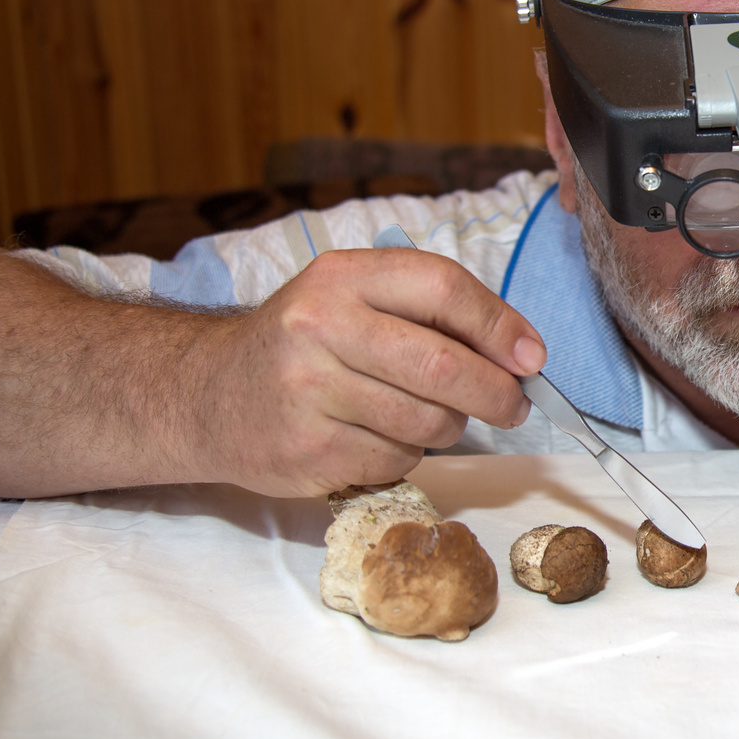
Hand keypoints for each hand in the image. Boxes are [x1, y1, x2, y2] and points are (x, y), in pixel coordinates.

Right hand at [191, 247, 545, 498]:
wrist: (208, 394)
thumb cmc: (303, 344)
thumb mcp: (353, 298)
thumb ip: (430, 311)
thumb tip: (521, 353)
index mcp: (342, 278)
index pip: (442, 289)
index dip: (499, 326)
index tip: (530, 356)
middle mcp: (320, 328)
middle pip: (443, 366)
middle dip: (496, 392)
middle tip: (512, 404)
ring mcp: (309, 392)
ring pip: (427, 421)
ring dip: (447, 427)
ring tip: (425, 416)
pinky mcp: (308, 451)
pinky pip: (395, 460)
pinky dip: (404, 454)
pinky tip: (374, 436)